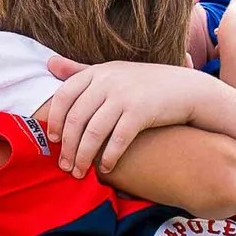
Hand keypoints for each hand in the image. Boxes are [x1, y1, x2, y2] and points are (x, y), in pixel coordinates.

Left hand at [34, 60, 198, 176]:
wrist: (186, 89)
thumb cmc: (145, 84)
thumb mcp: (112, 71)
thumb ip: (80, 70)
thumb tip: (49, 63)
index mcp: (98, 72)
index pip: (64, 95)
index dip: (55, 120)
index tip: (52, 140)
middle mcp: (108, 81)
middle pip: (76, 118)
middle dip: (67, 147)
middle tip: (64, 166)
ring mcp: (125, 95)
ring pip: (93, 132)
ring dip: (84, 157)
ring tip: (79, 173)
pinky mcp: (141, 112)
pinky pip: (117, 139)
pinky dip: (109, 157)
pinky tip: (105, 169)